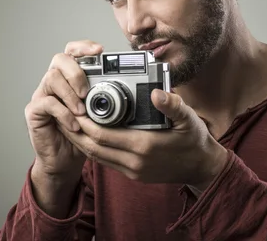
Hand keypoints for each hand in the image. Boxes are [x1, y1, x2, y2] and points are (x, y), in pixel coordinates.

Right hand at [25, 40, 102, 181]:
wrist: (65, 160)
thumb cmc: (84, 135)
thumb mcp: (101, 114)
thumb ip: (109, 98)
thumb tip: (132, 88)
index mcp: (70, 77)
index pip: (73, 51)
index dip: (84, 47)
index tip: (100, 50)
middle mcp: (54, 81)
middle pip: (59, 59)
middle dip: (76, 72)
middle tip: (87, 92)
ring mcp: (42, 94)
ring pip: (51, 78)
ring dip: (70, 93)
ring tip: (82, 111)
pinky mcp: (34, 111)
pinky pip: (46, 103)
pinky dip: (63, 113)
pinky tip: (75, 124)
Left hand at [58, 88, 228, 189]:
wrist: (202, 167)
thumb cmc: (194, 139)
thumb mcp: (188, 118)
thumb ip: (172, 104)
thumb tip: (156, 92)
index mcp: (144, 145)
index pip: (102, 135)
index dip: (84, 123)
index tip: (74, 107)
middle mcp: (135, 161)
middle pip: (93, 147)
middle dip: (76, 131)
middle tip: (64, 114)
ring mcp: (133, 170)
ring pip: (96, 157)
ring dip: (81, 141)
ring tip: (70, 124)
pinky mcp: (133, 174)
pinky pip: (106, 162)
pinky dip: (93, 149)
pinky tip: (88, 136)